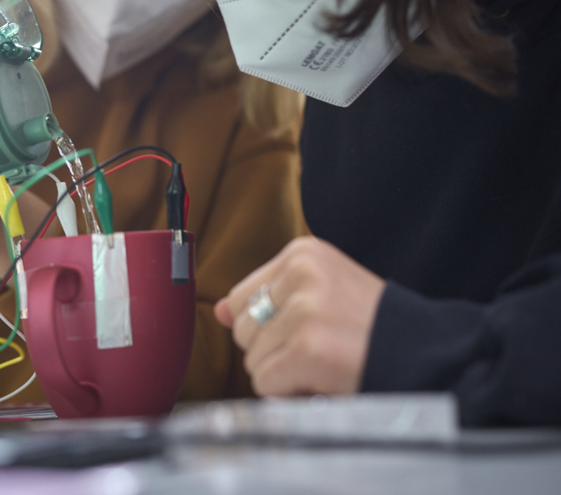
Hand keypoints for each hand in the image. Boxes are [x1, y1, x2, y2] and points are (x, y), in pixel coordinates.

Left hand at [214, 237, 384, 395]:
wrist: (429, 354)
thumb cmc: (374, 328)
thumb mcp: (323, 294)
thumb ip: (268, 298)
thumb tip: (218, 311)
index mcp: (302, 253)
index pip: (240, 298)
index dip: (266, 327)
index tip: (303, 331)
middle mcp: (300, 273)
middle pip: (242, 330)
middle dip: (273, 351)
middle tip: (318, 351)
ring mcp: (304, 310)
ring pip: (252, 359)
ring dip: (284, 374)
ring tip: (324, 364)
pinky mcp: (307, 348)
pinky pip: (265, 383)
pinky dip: (289, 394)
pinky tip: (322, 380)